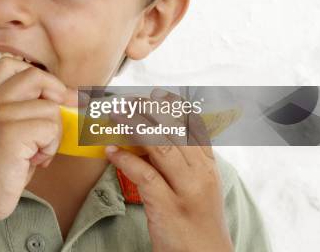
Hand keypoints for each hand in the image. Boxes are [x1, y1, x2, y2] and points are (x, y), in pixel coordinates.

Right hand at [0, 56, 77, 223]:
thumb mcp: (4, 130)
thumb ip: (25, 111)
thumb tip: (69, 97)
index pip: (11, 64)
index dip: (39, 76)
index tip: (52, 96)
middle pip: (36, 77)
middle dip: (57, 95)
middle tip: (56, 122)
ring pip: (50, 109)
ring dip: (53, 135)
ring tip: (37, 153)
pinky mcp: (9, 134)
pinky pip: (50, 128)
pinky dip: (50, 148)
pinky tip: (35, 161)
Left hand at [105, 89, 232, 251]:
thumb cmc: (196, 224)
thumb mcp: (195, 188)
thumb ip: (178, 163)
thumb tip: (146, 139)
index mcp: (208, 166)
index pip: (191, 124)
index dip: (168, 106)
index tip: (147, 95)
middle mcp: (201, 173)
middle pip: (174, 130)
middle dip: (147, 110)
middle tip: (124, 100)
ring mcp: (187, 190)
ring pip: (160, 146)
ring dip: (134, 126)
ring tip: (114, 114)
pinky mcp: (169, 207)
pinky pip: (145, 175)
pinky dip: (125, 160)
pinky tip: (111, 151)